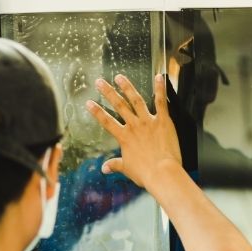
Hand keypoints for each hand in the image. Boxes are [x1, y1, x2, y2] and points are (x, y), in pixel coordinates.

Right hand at [85, 74, 180, 188]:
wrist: (162, 173)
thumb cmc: (146, 173)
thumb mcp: (127, 169)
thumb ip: (115, 165)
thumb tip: (105, 168)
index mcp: (124, 137)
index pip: (106, 122)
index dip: (96, 112)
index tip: (88, 102)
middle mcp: (134, 126)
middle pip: (118, 106)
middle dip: (108, 92)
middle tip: (100, 82)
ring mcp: (148, 121)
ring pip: (136, 100)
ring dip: (127, 87)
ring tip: (120, 77)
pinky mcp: (163, 121)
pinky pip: (161, 102)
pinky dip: (160, 89)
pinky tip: (159, 77)